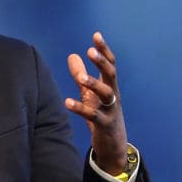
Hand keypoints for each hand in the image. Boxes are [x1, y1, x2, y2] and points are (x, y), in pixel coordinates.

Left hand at [64, 32, 127, 174]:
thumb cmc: (102, 116)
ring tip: (81, 77)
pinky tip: (67, 102)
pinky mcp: (105, 125)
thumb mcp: (90, 95)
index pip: (110, 64)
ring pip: (106, 94)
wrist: (113, 146)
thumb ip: (81, 76)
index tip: (96, 35)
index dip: (104, 50)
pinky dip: (80, 108)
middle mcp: (113, 96)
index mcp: (110, 86)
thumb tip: (72, 55)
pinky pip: (93, 115)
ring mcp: (111, 110)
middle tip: (90, 51)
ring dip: (94, 84)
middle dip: (102, 62)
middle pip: (111, 75)